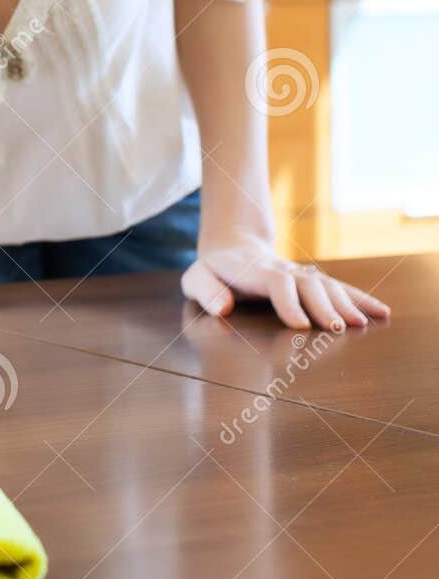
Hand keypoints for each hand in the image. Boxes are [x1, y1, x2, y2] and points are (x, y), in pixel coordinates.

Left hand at [181, 234, 390, 330]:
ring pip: (328, 285)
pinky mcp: (313, 282)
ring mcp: (302, 276)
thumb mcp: (196, 278)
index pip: (277, 282)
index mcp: (256, 272)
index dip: (289, 302)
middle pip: (309, 284)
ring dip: (347, 304)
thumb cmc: (214, 271)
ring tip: (362, 324)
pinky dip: (361, 299)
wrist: (232, 250)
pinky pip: (340, 288)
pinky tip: (382, 313)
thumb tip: (224, 307)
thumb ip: (206, 290)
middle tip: (336, 328)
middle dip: (324, 305)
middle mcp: (284, 271)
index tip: (299, 324)